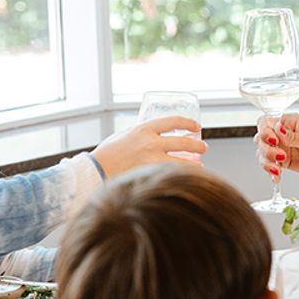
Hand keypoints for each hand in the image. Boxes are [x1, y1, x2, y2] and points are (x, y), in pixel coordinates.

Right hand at [92, 117, 206, 177]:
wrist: (94, 171)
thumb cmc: (107, 154)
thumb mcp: (124, 135)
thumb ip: (142, 135)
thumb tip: (157, 136)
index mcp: (144, 129)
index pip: (173, 121)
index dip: (188, 123)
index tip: (196, 126)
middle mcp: (151, 143)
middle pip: (184, 143)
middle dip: (198, 145)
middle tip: (204, 147)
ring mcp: (151, 160)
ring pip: (182, 162)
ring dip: (195, 164)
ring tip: (201, 165)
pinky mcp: (150, 175)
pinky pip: (172, 174)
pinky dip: (182, 175)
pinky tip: (189, 177)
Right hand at [254, 113, 298, 179]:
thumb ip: (294, 137)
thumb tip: (277, 128)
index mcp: (290, 122)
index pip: (267, 121)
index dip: (265, 130)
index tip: (273, 140)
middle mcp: (283, 134)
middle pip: (261, 138)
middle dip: (266, 149)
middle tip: (280, 157)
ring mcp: (282, 148)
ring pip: (263, 153)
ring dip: (266, 162)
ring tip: (278, 170)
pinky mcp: (284, 162)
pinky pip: (271, 166)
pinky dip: (271, 172)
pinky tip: (276, 178)